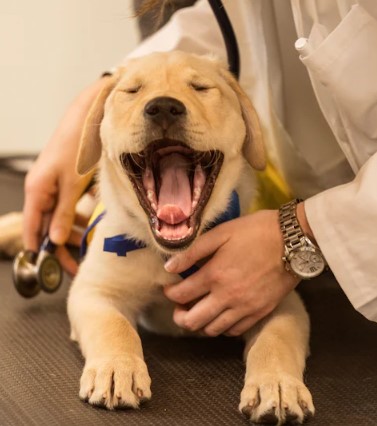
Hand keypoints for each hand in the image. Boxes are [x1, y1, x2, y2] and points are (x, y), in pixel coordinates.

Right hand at [23, 79, 105, 274]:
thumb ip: (63, 212)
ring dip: (68, 234)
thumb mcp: (72, 184)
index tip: (47, 269)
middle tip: (72, 266)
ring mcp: (52, 186)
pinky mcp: (64, 182)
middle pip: (45, 226)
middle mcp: (41, 190)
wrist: (86, 119)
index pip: (32, 228)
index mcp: (37, 190)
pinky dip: (74, 219)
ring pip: (57, 218)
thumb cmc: (76, 147)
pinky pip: (65, 207)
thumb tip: (55, 238)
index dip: (39, 250)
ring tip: (82, 250)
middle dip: (59, 246)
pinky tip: (84, 228)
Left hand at [163, 210, 299, 335]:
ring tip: (198, 311)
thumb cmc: (255, 232)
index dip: (169, 293)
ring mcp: (245, 308)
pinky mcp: (260, 312)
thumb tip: (169, 267)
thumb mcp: (221, 233)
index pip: (181, 295)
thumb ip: (193, 252)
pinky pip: (234, 331)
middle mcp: (227, 296)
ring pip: (212, 330)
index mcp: (215, 275)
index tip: (169, 288)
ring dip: (199, 323)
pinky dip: (221, 327)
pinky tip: (220, 315)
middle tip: (179, 306)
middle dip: (179, 316)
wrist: (293, 240)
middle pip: (192, 321)